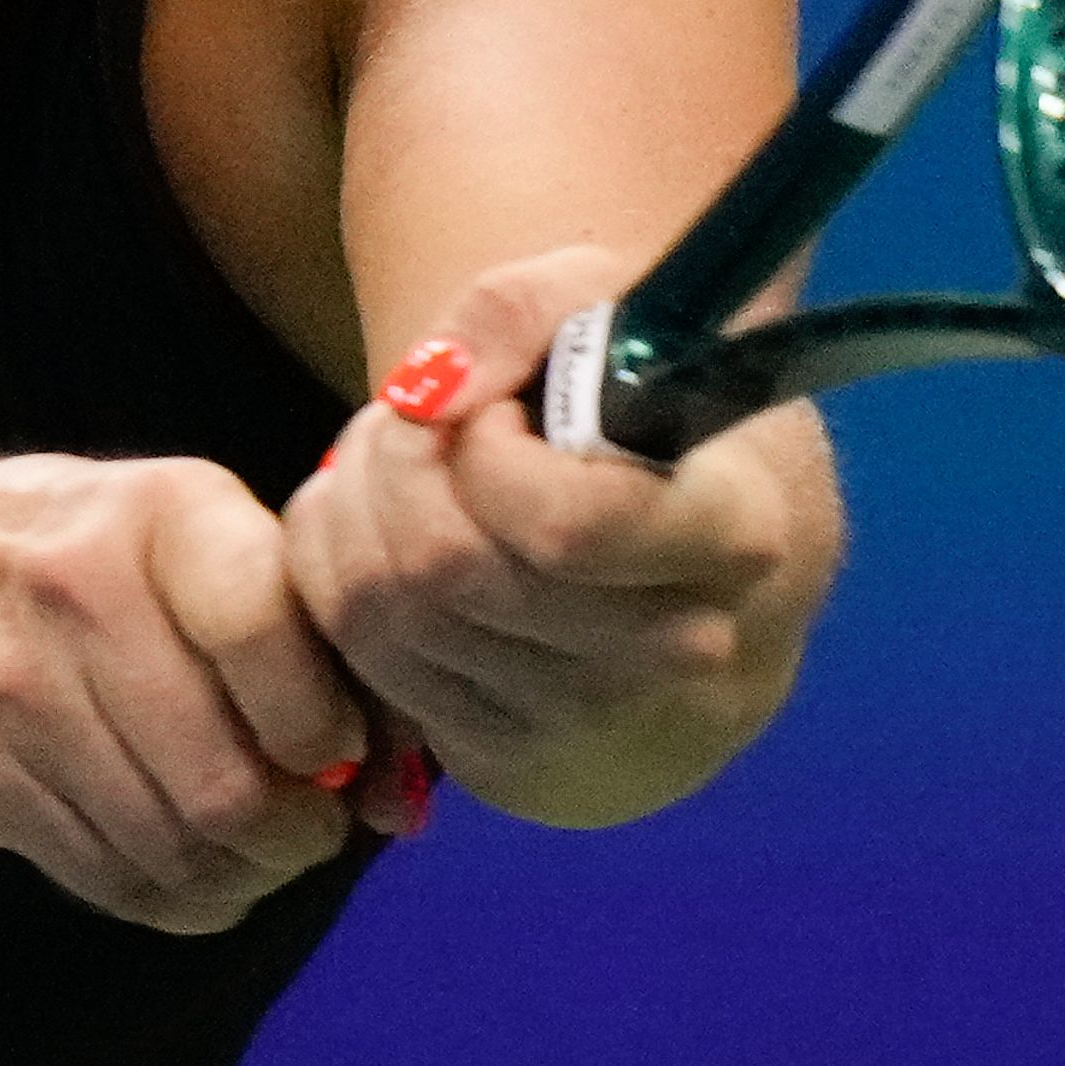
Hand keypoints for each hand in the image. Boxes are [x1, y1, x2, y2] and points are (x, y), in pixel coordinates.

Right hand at [0, 455, 369, 932]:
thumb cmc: (94, 554)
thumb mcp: (194, 535)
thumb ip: (301, 633)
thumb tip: (397, 790)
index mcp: (163, 514)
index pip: (262, 633)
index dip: (323, 724)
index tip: (338, 751)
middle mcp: (78, 592)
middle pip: (223, 782)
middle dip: (294, 834)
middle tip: (311, 829)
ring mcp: (15, 690)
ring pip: (170, 849)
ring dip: (240, 876)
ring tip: (254, 849)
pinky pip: (106, 880)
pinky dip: (173, 897)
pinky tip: (189, 865)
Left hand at [284, 247, 838, 828]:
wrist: (676, 563)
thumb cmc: (638, 413)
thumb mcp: (605, 306)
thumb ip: (518, 310)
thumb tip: (427, 392)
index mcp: (729, 538)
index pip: (565, 526)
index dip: (487, 453)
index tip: (497, 408)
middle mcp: (669, 653)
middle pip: (447, 567)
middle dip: (396, 461)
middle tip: (422, 415)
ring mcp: (583, 720)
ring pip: (387, 610)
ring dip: (356, 503)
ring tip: (402, 453)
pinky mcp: (503, 758)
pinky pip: (361, 654)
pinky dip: (335, 563)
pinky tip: (381, 517)